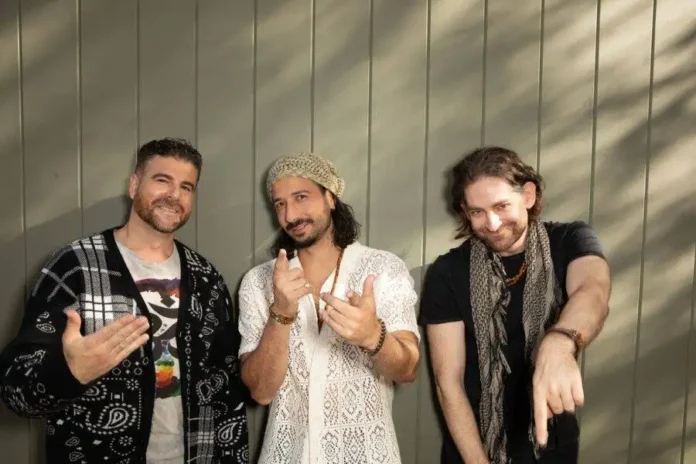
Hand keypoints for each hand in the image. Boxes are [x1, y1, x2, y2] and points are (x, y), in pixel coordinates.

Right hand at [62, 308, 149, 384]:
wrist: (72, 378)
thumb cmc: (71, 356)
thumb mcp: (68, 339)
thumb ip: (72, 324)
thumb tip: (70, 310)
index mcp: (93, 342)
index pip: (110, 331)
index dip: (121, 323)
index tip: (132, 316)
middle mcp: (103, 349)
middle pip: (121, 336)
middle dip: (134, 327)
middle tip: (144, 319)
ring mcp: (110, 357)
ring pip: (126, 343)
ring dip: (137, 334)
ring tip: (147, 325)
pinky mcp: (114, 362)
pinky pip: (126, 352)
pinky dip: (136, 345)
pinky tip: (144, 338)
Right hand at [272, 249, 311, 317]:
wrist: (281, 310)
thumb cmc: (284, 292)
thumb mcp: (281, 280)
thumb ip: (284, 269)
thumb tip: (284, 253)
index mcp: (277, 276)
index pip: (279, 265)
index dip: (281, 258)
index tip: (282, 251)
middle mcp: (280, 281)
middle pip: (299, 272)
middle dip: (300, 278)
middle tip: (294, 285)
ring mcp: (285, 289)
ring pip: (303, 281)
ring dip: (303, 286)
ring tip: (297, 290)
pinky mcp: (292, 296)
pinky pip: (306, 289)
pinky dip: (308, 291)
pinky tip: (303, 293)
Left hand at [320, 275, 380, 348]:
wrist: (371, 335)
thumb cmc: (369, 315)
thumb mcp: (370, 301)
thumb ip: (368, 288)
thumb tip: (370, 276)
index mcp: (363, 309)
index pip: (356, 299)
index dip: (352, 296)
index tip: (348, 293)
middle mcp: (356, 318)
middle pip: (339, 307)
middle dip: (330, 300)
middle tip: (324, 295)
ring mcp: (350, 327)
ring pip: (334, 315)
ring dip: (327, 309)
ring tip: (325, 304)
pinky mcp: (345, 334)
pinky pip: (332, 325)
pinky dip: (326, 318)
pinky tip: (322, 313)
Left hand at [532, 332, 583, 446]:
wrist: (556, 349)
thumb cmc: (545, 368)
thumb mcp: (537, 382)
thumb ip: (541, 400)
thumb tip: (547, 415)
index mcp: (538, 390)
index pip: (539, 413)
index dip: (541, 429)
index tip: (543, 442)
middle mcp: (550, 389)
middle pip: (558, 411)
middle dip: (558, 405)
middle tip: (556, 392)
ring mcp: (563, 385)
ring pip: (570, 407)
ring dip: (568, 402)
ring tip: (564, 388)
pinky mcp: (576, 382)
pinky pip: (580, 401)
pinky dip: (578, 398)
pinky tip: (572, 388)